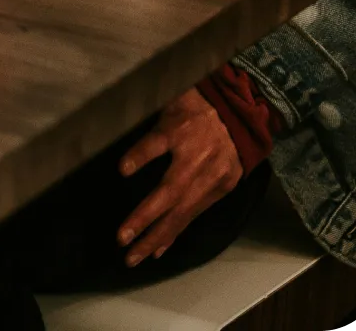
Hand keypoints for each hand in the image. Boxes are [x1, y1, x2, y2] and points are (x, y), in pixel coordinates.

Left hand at [117, 88, 242, 266]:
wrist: (242, 115)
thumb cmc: (196, 104)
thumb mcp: (170, 98)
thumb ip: (147, 117)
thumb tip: (113, 126)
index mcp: (182, 130)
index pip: (157, 143)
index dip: (140, 156)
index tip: (123, 170)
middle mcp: (197, 159)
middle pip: (169, 193)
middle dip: (145, 219)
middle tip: (122, 240)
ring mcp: (211, 179)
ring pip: (181, 213)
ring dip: (157, 236)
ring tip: (135, 257)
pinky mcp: (221, 190)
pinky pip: (194, 215)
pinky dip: (175, 233)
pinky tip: (158, 250)